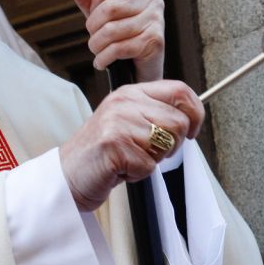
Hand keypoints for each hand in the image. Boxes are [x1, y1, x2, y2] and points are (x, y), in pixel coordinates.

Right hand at [60, 80, 203, 210]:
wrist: (67, 174)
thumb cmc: (103, 152)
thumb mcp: (129, 121)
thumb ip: (156, 113)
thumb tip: (192, 117)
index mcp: (131, 92)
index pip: (181, 90)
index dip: (195, 113)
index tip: (192, 131)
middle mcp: (125, 102)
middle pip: (179, 122)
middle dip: (171, 145)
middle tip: (148, 153)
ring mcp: (118, 122)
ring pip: (167, 144)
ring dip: (153, 160)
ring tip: (130, 159)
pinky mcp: (114, 145)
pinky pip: (149, 165)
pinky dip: (138, 174)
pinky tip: (120, 169)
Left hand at [65, 0, 165, 82]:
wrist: (138, 74)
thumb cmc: (121, 41)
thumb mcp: (100, 15)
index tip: (95, 11)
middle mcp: (153, 1)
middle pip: (111, 6)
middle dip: (93, 26)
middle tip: (94, 37)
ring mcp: (156, 21)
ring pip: (112, 29)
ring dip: (96, 45)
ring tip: (98, 51)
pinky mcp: (154, 42)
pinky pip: (119, 47)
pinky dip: (104, 58)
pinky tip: (103, 62)